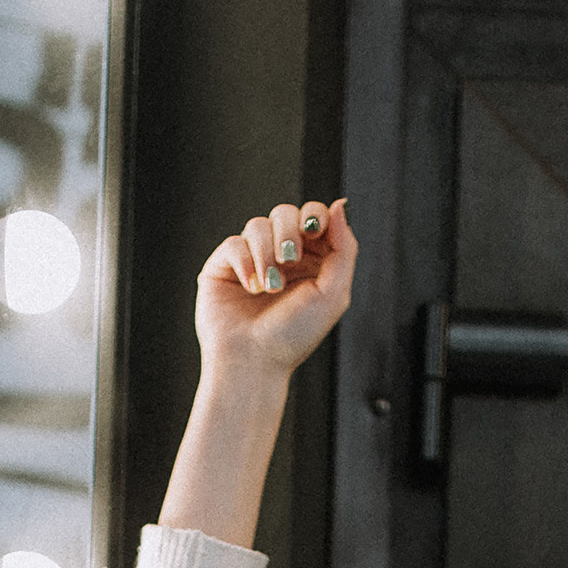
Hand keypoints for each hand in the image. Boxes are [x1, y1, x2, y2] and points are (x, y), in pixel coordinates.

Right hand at [196, 199, 355, 379]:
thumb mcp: (334, 294)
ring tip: (268, 286)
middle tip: (288, 258)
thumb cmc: (294, 337)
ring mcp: (251, 261)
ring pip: (258, 225)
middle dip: (289, 231)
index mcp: (310, 263)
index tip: (314, 230)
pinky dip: (244, 261)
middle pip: (285, 213)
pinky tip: (250, 287)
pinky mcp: (223, 267)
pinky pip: (233, 242)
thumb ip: (344, 248)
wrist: (254, 362)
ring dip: (266, 252)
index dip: (315, 215)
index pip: (314, 218)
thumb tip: (340, 204)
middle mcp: (280, 259)